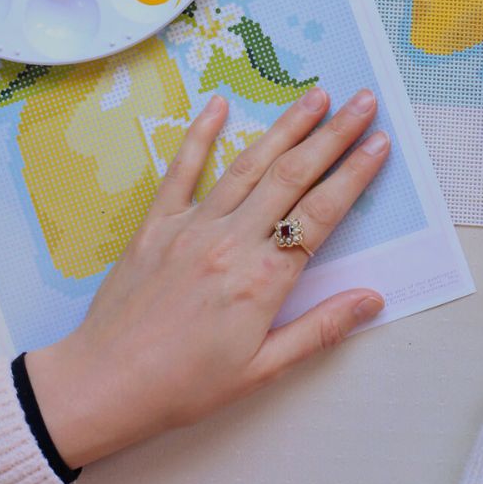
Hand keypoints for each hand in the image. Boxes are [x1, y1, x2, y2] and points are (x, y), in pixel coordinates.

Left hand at [26, 87, 388, 467]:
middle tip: (363, 102)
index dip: (354, 175)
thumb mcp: (262, 370)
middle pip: (292, 176)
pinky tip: (218, 105)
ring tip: (317, 96)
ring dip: (286, 127)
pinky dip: (200, 135)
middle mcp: (230, 242)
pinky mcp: (156, 224)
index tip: (379, 143)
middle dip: (333, 135)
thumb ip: (320, 330)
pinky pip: (181, 170)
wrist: (103, 385)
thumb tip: (372, 300)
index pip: (321, 213)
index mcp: (262, 280)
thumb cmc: (184, 387)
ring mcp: (191, 227)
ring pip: (248, 165)